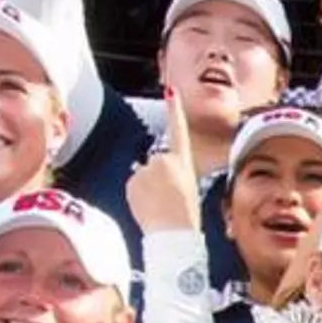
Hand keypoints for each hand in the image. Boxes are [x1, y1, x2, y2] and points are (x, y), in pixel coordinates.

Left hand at [125, 87, 201, 234]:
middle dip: (158, 179)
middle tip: (168, 200)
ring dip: (148, 189)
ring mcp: (147, 169)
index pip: (178, 129)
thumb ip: (173, 176)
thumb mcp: (188, 190)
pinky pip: (133, 187)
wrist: (172, 233)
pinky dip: (138, 196)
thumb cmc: (185, 218)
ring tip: (159, 206)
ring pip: (143, 177)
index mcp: (184, 163)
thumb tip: (153, 175)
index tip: (170, 89)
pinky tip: (147, 208)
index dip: (174, 109)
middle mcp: (164, 160)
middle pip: (156, 164)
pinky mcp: (133, 180)